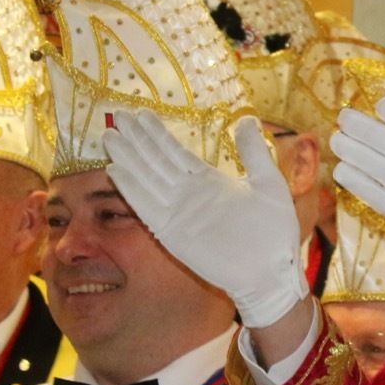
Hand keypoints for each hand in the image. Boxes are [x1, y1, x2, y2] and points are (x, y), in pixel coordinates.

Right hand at [104, 111, 306, 328]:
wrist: (271, 271)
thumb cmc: (275, 232)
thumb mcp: (269, 183)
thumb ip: (254, 152)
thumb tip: (247, 120)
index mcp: (209, 182)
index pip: (175, 152)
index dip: (157, 133)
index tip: (140, 112)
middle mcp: (189, 194)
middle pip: (156, 160)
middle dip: (136, 138)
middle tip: (117, 114)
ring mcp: (178, 212)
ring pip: (147, 178)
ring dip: (128, 157)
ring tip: (109, 135)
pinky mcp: (171, 232)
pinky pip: (146, 206)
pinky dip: (131, 188)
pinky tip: (115, 169)